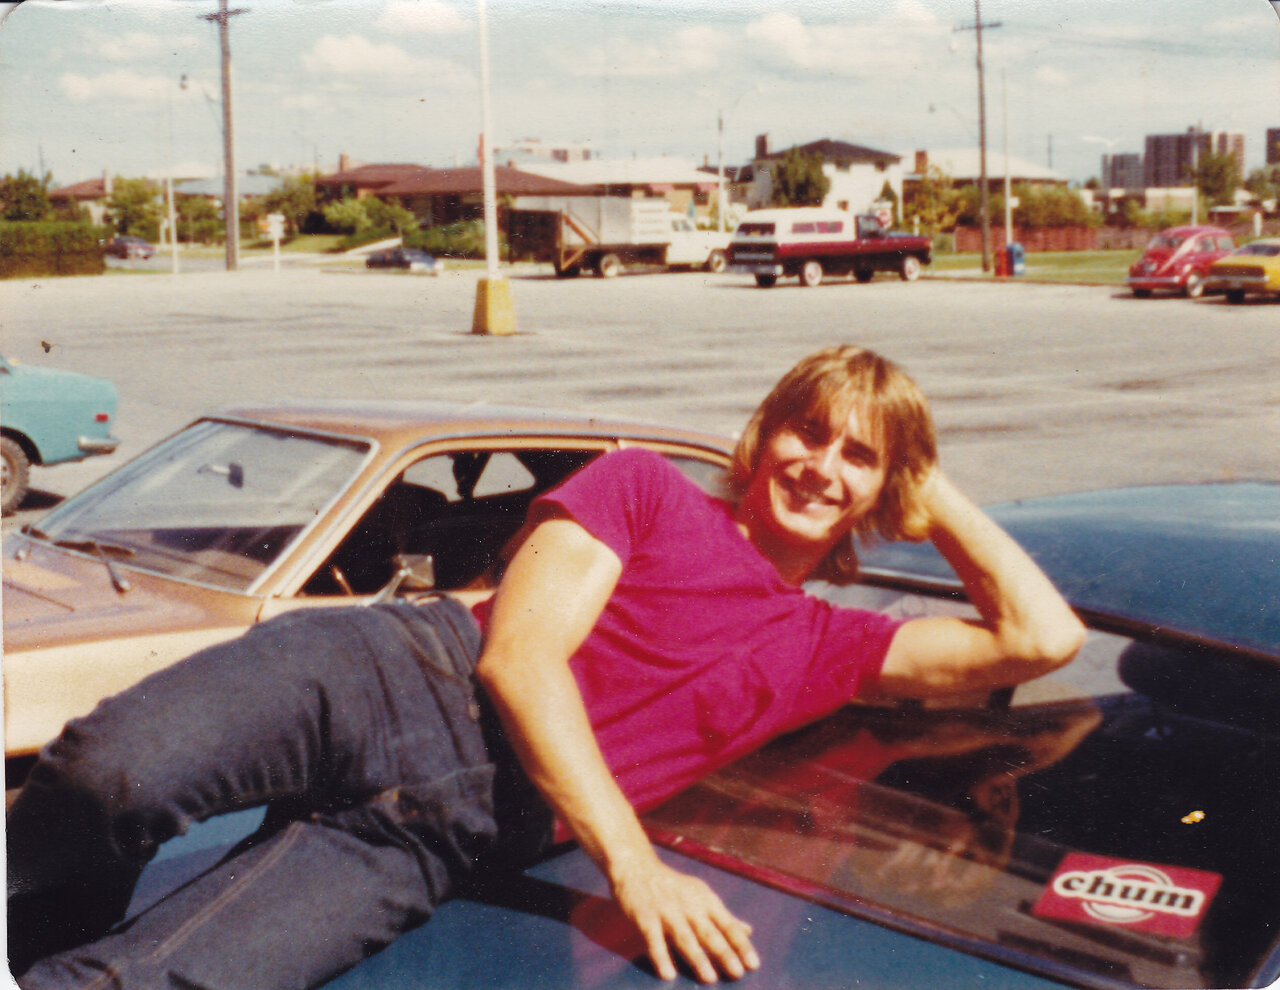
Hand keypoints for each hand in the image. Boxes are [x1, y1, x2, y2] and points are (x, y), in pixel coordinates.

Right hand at [611, 857, 759, 982]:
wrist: (637, 866)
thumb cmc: (674, 887)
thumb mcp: (702, 896)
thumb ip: (724, 916)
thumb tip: (749, 931)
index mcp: (706, 901)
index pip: (728, 925)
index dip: (741, 945)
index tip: (754, 964)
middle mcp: (689, 906)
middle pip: (709, 933)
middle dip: (724, 953)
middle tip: (737, 973)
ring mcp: (667, 911)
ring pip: (684, 937)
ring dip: (697, 958)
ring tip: (710, 978)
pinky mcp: (645, 917)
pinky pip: (654, 939)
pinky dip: (661, 956)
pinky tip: (668, 974)